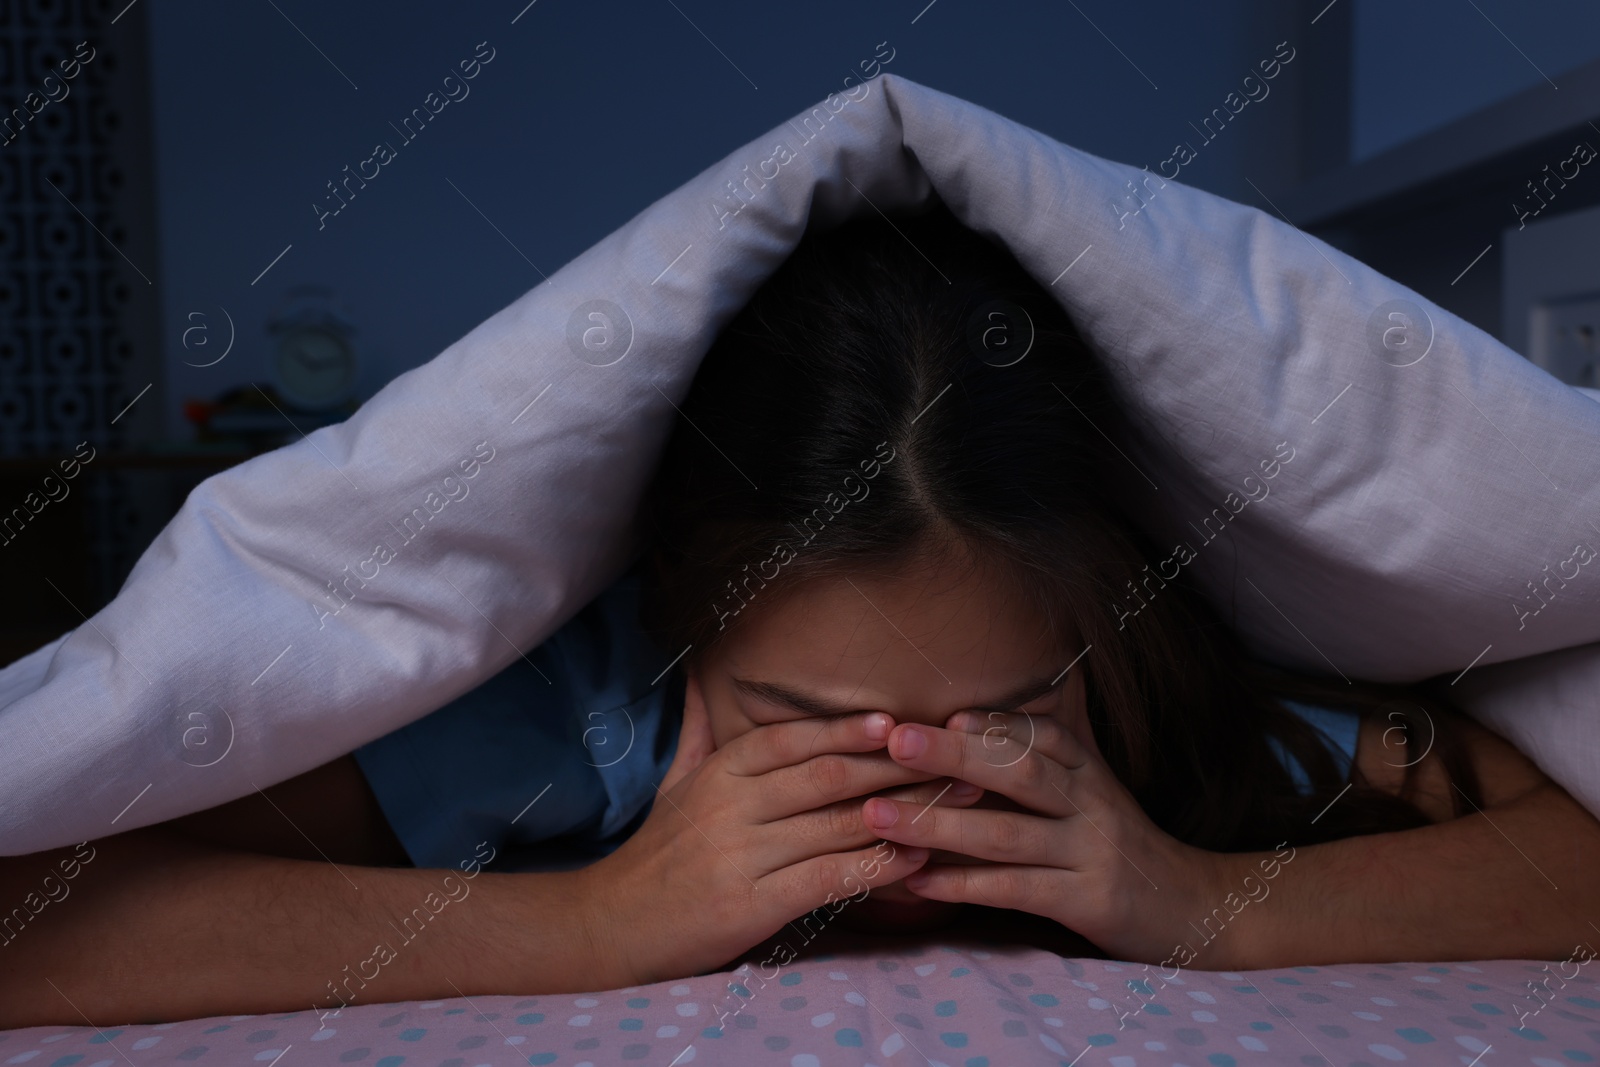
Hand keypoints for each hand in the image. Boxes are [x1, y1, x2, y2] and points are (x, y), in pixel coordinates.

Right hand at [576, 677, 985, 985]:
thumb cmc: (659, 853)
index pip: (792, 738)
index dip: (846, 728)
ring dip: (904, 814)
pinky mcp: (751, 905)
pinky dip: (876, 867)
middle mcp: (731, 806)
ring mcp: (742, 855)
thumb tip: (705, 678)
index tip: (898, 722)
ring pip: (836, 825)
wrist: (612, 925)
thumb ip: (702, 731)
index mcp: (720, 772)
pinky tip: (916, 861)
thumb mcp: (677, 783)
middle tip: (955, 759)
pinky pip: (828, 878)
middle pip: (828, 776)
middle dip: (898, 766)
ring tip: (956, 804)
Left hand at [858, 709, 1228, 963]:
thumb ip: (1030, 761)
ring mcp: (1090, 852)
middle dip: (952, 755)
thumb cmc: (1112, 843)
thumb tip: (952, 729)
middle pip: (1018, 770)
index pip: (1033, 733)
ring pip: (1008, 833)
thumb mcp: (1082, 791)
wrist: (1191, 906)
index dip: (981, 722)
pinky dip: (966, 884)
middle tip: (894, 741)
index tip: (933, 713)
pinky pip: (1018, 889)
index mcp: (1084, 768)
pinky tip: (919, 882)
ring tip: (881, 816)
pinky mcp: (1089, 901)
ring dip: (940, 823)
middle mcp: (1089, 801)